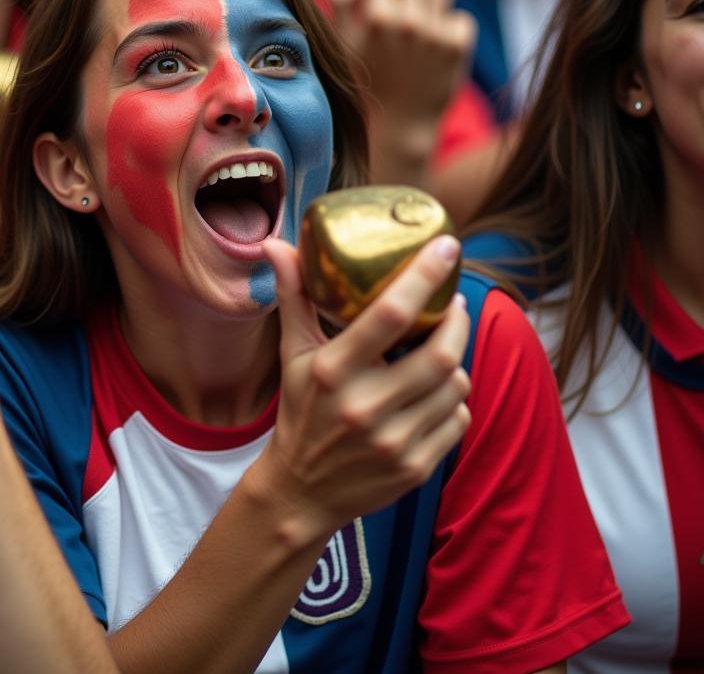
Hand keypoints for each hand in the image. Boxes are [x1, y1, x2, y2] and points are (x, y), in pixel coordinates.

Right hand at [253, 235, 470, 544]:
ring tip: (439, 351)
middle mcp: (365, 407)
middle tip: (452, 305)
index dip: (423, 276)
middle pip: (441, 354)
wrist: (301, 492)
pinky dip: (453, 400)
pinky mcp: (416, 468)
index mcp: (333, 371)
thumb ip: (293, 297)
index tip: (445, 245)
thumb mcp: (293, 354)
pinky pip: (458, 419)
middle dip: (457, 322)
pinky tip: (434, 393)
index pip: (389, 315)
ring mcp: (394, 442)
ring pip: (456, 386)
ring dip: (455, 362)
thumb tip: (276, 243)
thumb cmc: (300, 411)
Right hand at [330, 0, 475, 160]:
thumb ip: (344, 5)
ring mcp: (436, 32)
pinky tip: (433, 39)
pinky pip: (456, 15)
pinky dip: (445, 21)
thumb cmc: (364, 83)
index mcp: (376, 17)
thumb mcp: (342, 45)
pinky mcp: (458, 45)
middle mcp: (408, 20)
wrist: (398, 126)